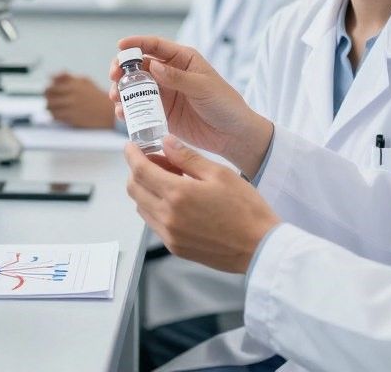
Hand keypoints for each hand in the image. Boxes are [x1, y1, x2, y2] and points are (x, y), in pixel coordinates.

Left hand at [44, 73, 115, 128]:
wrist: (108, 113)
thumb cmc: (95, 97)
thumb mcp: (84, 81)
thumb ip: (67, 77)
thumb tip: (51, 76)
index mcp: (74, 84)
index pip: (52, 83)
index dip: (49, 87)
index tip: (51, 90)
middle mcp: (71, 94)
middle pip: (48, 94)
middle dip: (48, 96)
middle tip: (51, 99)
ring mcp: (70, 107)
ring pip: (49, 106)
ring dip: (50, 106)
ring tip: (55, 107)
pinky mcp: (71, 118)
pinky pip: (54, 116)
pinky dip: (54, 115)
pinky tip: (60, 114)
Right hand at [109, 36, 272, 173]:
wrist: (233, 135)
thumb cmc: (225, 104)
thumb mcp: (203, 87)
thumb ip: (177, 77)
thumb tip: (152, 66)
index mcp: (182, 59)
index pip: (155, 46)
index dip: (136, 43)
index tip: (120, 46)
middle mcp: (170, 73)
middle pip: (139, 66)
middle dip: (123, 69)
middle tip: (114, 77)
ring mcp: (164, 93)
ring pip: (136, 87)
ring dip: (122, 91)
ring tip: (117, 99)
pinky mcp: (161, 113)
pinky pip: (140, 108)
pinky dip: (128, 110)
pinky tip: (123, 114)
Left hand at [124, 136, 280, 272]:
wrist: (259, 247)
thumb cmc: (246, 210)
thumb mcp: (220, 174)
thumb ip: (188, 157)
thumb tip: (166, 142)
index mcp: (178, 195)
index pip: (140, 170)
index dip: (132, 155)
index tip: (131, 146)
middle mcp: (168, 217)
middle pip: (134, 189)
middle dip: (137, 170)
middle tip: (155, 160)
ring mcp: (170, 235)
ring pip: (141, 206)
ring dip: (146, 189)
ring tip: (169, 179)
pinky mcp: (175, 247)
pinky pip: (153, 222)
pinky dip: (155, 207)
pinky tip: (176, 200)